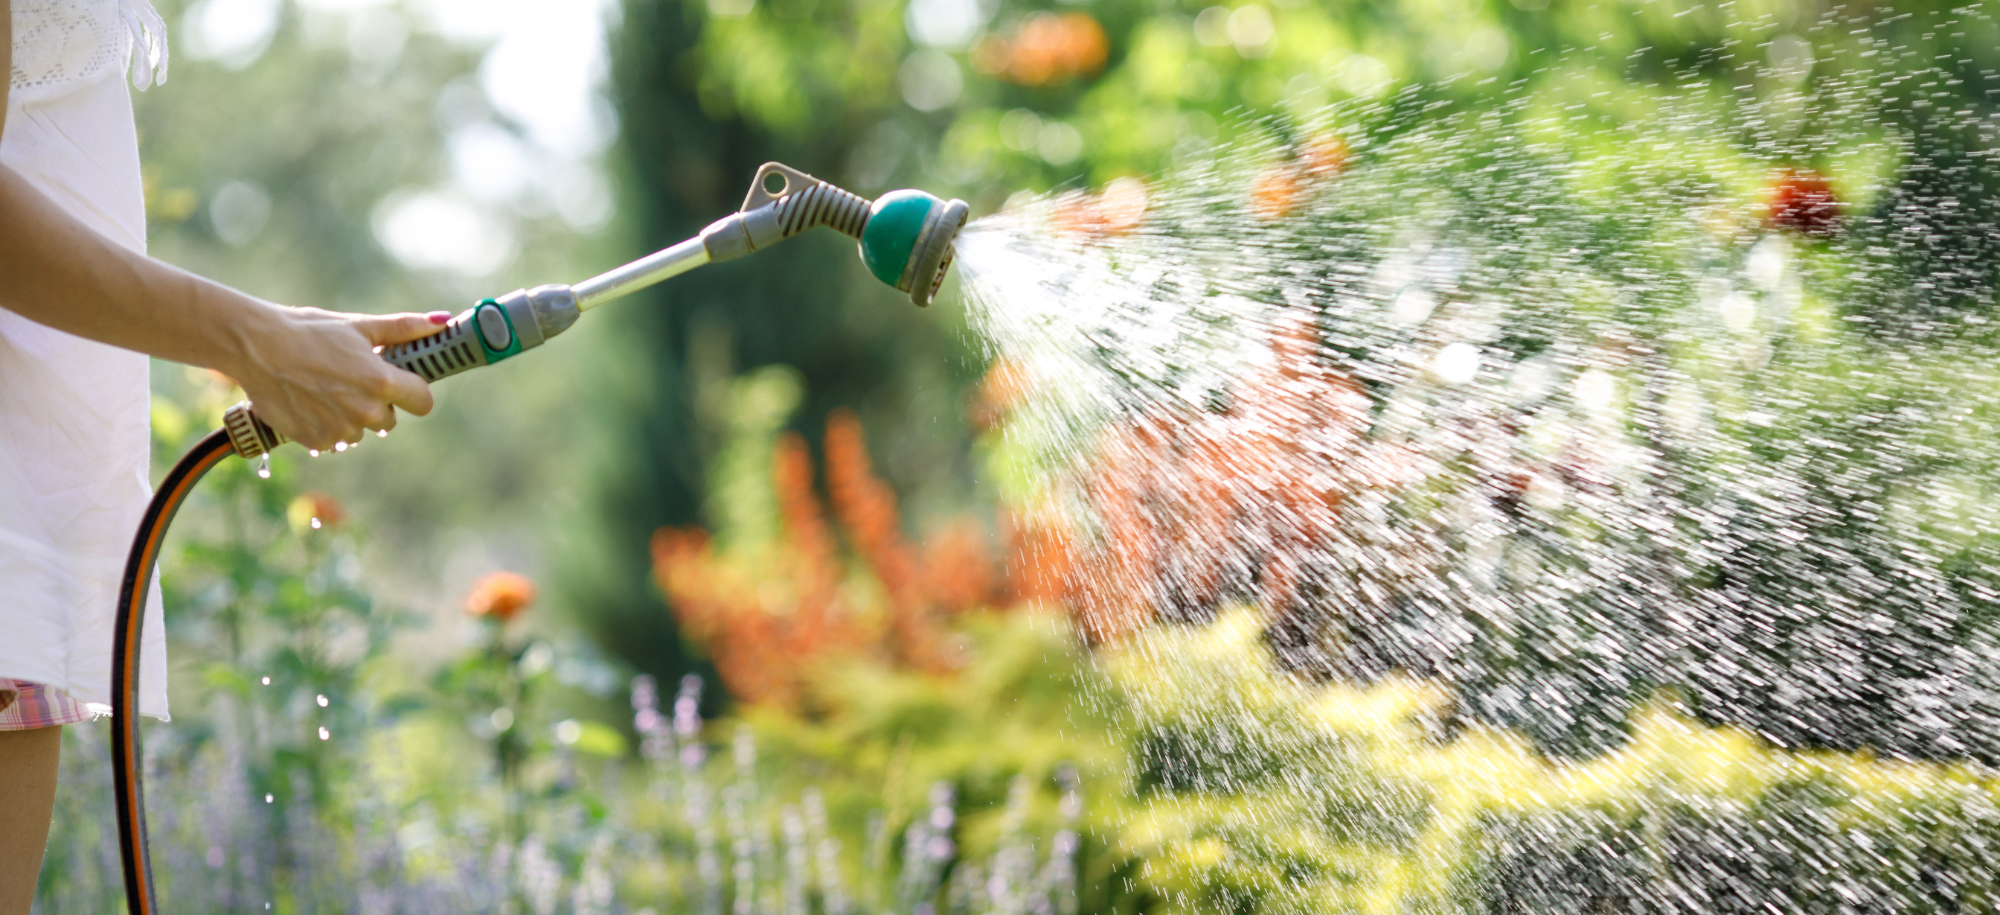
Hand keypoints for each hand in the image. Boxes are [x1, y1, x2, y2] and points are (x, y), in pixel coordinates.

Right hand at [221, 306, 450, 450]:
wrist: (256, 347)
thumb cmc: (310, 331)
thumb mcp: (360, 326)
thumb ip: (405, 329)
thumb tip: (443, 321)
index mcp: (382, 382)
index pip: (423, 403)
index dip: (413, 391)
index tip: (399, 381)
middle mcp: (365, 411)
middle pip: (389, 419)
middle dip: (377, 402)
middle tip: (349, 378)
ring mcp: (340, 429)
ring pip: (361, 431)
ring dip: (350, 416)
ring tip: (325, 388)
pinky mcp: (316, 441)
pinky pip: (334, 440)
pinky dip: (326, 425)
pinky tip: (309, 402)